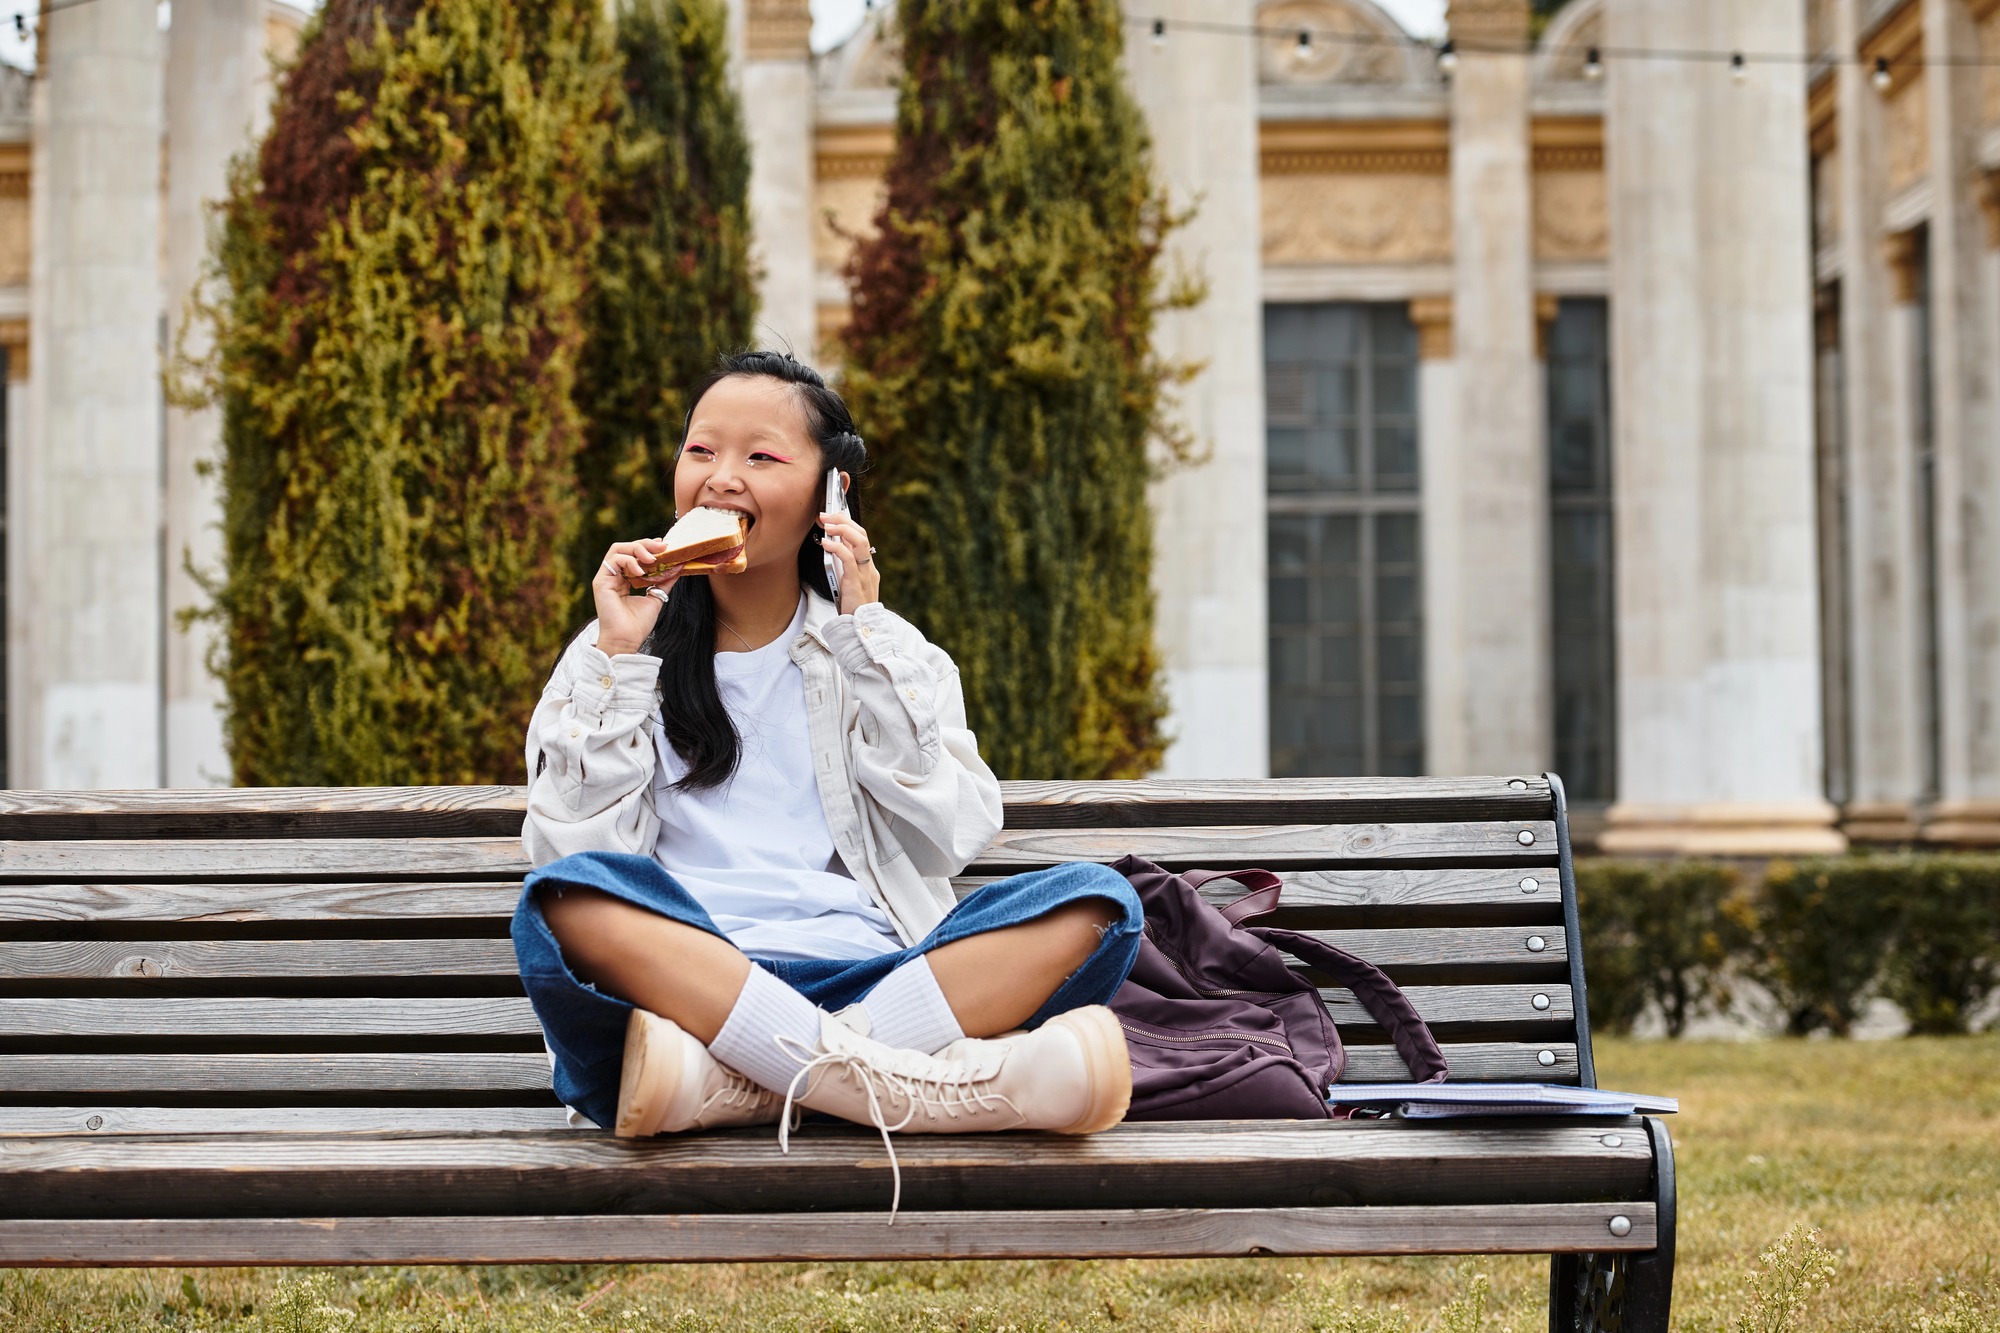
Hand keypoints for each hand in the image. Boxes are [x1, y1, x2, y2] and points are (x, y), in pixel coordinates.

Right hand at [593, 538, 681, 654]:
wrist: (627, 640)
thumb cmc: (638, 624)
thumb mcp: (656, 598)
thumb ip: (664, 582)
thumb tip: (678, 567)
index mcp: (624, 579)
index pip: (633, 554)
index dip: (648, 547)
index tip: (665, 546)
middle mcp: (613, 576)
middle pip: (625, 548)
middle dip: (645, 544)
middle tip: (662, 546)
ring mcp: (606, 578)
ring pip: (618, 549)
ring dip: (638, 550)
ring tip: (653, 559)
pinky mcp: (601, 581)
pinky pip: (614, 560)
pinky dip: (630, 561)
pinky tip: (641, 572)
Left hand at [819, 511, 880, 615]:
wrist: (860, 631)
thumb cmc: (851, 611)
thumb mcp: (847, 587)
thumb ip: (843, 571)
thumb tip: (829, 554)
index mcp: (867, 568)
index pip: (861, 538)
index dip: (847, 524)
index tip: (831, 516)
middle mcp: (868, 568)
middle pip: (861, 534)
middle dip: (843, 520)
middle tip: (825, 514)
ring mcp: (865, 574)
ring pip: (859, 541)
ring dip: (841, 528)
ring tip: (825, 524)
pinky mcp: (856, 582)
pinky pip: (849, 558)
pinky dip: (837, 547)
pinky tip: (825, 543)